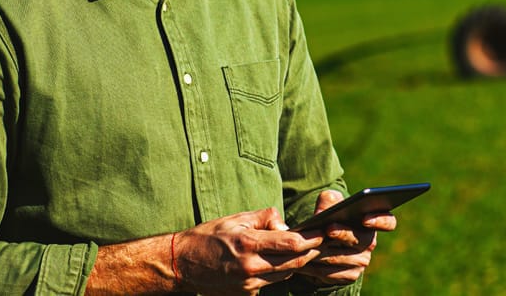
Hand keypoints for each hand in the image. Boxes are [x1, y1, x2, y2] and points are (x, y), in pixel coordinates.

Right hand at [176, 207, 323, 294]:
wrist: (182, 264)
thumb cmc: (209, 237)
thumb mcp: (236, 218)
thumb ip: (265, 218)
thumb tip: (286, 224)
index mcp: (248, 243)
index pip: (291, 243)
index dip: (311, 239)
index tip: (323, 232)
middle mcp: (250, 266)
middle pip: (294, 262)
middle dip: (311, 252)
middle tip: (323, 242)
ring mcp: (248, 283)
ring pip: (285, 273)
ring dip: (296, 262)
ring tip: (306, 250)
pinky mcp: (246, 294)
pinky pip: (271, 281)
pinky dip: (278, 271)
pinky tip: (279, 262)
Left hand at [293, 190, 397, 285]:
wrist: (321, 242)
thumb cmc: (330, 216)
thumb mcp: (328, 204)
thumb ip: (328, 200)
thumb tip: (326, 210)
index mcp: (372, 221)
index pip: (388, 222)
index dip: (380, 220)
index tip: (365, 218)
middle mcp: (370, 242)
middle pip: (362, 240)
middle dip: (344, 234)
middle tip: (329, 229)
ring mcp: (361, 261)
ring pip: (342, 257)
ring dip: (324, 252)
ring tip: (308, 245)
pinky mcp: (349, 275)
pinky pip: (332, 273)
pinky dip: (317, 267)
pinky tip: (305, 261)